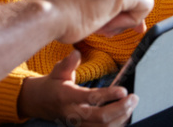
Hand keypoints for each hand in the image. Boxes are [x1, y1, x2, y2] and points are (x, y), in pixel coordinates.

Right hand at [18, 51, 136, 126]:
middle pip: (100, 118)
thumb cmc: (52, 85)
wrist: (39, 102)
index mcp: (66, 97)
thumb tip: (76, 53)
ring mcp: (78, 124)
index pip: (90, 98)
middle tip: (133, 98)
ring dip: (121, 117)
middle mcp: (72, 113)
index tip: (123, 90)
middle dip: (120, 109)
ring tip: (131, 105)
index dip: (108, 95)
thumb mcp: (57, 71)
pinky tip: (124, 114)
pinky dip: (116, 124)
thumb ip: (68, 63)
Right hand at [38, 0, 153, 43]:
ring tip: (103, 27)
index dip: (125, 6)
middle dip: (128, 13)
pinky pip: (144, 6)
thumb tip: (121, 15)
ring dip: (128, 18)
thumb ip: (100, 2)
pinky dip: (132, 21)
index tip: (118, 22)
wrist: (47, 15)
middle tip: (110, 28)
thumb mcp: (80, 1)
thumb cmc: (57, 16)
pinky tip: (109, 24)